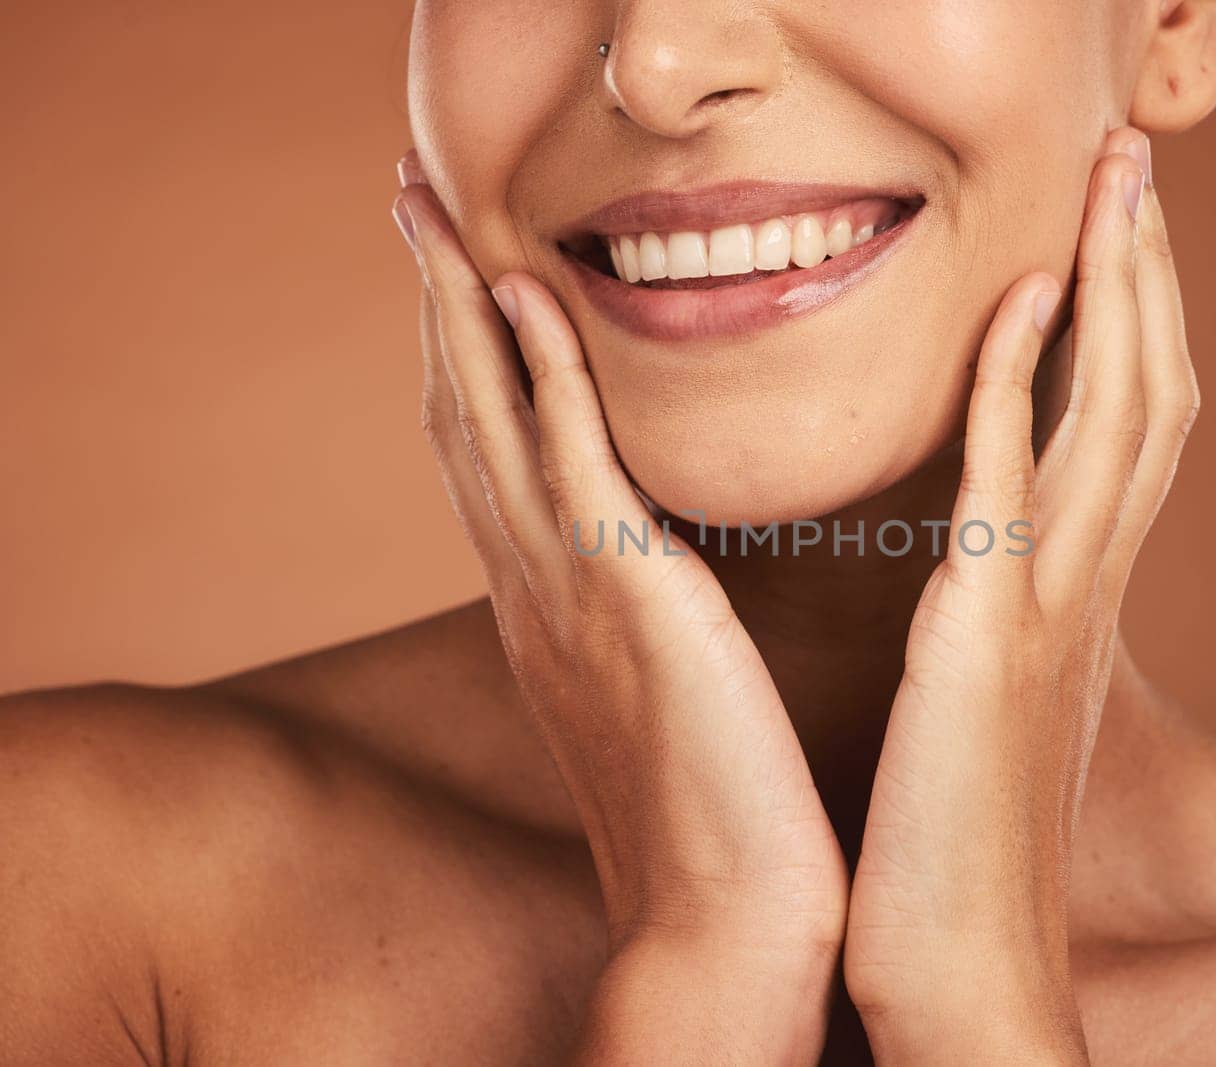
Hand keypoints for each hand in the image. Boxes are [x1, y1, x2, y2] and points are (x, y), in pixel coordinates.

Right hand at [392, 157, 847, 1062]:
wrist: (724, 915)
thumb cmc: (710, 816)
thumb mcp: (657, 697)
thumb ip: (639, 625)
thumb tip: (654, 578)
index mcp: (546, 612)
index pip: (487, 459)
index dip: (461, 363)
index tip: (455, 280)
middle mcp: (534, 590)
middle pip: (463, 421)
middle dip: (435, 312)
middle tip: (412, 210)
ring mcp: (568, 590)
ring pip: (492, 421)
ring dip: (461, 310)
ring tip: (436, 215)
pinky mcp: (626, 597)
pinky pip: (570, 458)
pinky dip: (541, 371)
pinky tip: (528, 292)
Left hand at [844, 128, 1193, 1062]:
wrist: (964, 966)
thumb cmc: (959, 842)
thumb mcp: (991, 707)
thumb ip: (998, 624)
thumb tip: (979, 571)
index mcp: (1081, 601)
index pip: (1136, 431)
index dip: (1142, 324)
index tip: (1123, 235)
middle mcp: (1087, 589)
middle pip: (1155, 393)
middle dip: (1153, 272)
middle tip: (1140, 164)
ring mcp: (1049, 606)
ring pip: (1117, 410)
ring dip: (1122, 284)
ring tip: (1120, 179)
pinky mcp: (987, 634)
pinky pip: (1014, 477)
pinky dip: (1028, 375)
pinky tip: (1027, 293)